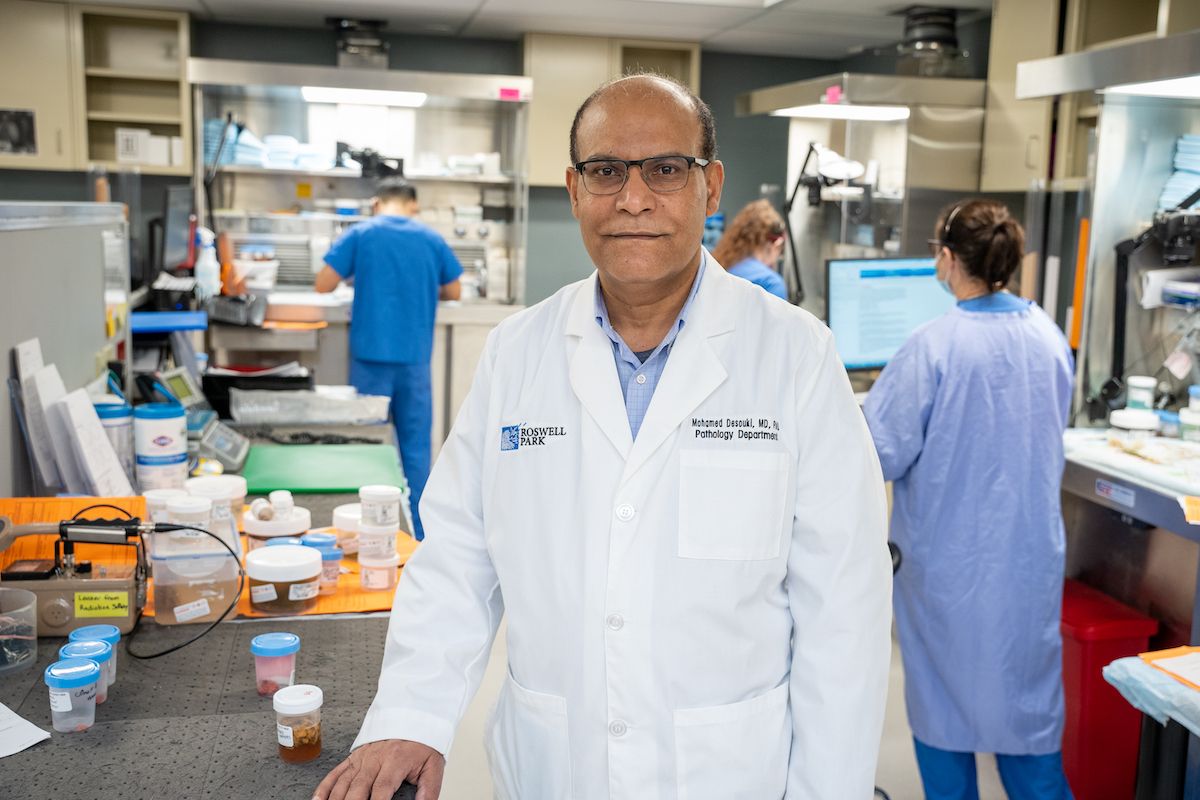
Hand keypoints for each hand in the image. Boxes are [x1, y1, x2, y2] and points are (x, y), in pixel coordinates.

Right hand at [313, 739, 444, 799]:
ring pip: (343, 784)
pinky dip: (324, 788)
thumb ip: (429, 790)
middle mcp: (374, 760)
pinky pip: (335, 773)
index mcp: (395, 761)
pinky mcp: (354, 758)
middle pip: (357, 789)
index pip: (382, 790)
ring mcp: (361, 758)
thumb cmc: (422, 743)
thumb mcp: (433, 766)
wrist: (412, 716)